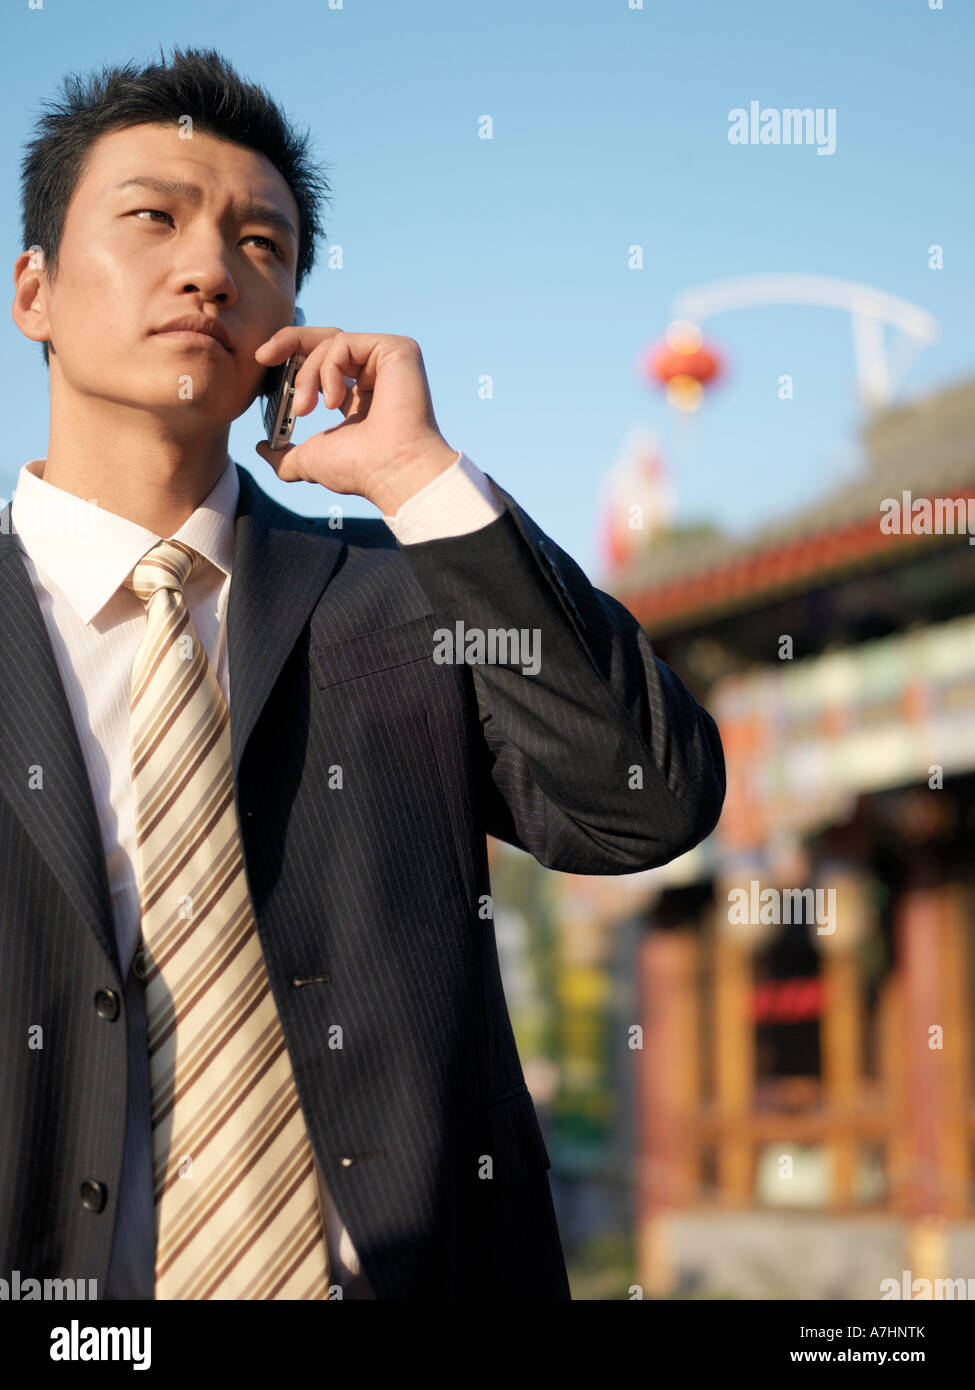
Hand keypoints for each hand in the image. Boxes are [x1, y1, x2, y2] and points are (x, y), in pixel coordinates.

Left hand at [253, 327, 458, 513]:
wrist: (392, 471)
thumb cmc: (360, 470)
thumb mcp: (309, 460)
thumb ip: (283, 455)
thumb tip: (262, 448)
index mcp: (359, 397)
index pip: (324, 363)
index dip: (295, 360)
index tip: (263, 363)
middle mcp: (375, 375)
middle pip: (326, 339)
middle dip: (289, 342)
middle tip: (262, 356)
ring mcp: (387, 361)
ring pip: (331, 342)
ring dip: (307, 374)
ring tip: (305, 409)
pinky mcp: (396, 350)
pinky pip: (344, 342)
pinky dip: (328, 369)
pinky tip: (332, 402)